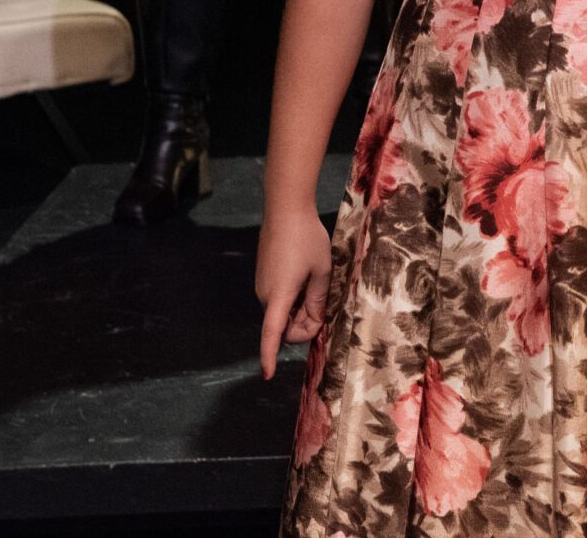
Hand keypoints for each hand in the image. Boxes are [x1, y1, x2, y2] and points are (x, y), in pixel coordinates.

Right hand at [256, 209, 330, 379]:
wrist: (285, 210)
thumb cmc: (307, 239)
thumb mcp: (321, 270)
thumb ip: (318, 299)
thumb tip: (314, 321)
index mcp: (279, 296)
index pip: (271, 333)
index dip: (268, 356)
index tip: (267, 375)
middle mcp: (265, 295)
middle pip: (285, 326)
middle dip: (304, 325)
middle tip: (324, 306)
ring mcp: (262, 286)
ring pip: (282, 313)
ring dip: (299, 311)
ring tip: (315, 284)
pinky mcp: (264, 278)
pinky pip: (278, 300)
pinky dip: (292, 300)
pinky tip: (304, 278)